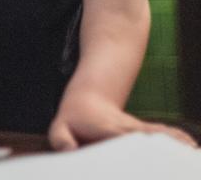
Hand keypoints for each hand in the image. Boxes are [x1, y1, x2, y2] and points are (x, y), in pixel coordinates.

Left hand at [48, 91, 196, 150]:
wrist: (89, 96)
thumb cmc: (74, 117)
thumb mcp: (60, 126)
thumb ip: (61, 138)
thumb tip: (70, 150)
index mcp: (109, 131)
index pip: (125, 138)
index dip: (138, 141)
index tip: (150, 143)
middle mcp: (127, 131)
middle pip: (149, 138)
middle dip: (164, 144)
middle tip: (186, 149)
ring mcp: (137, 131)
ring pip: (160, 136)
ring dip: (174, 142)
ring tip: (191, 149)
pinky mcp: (143, 134)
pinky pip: (163, 135)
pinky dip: (176, 139)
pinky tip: (190, 146)